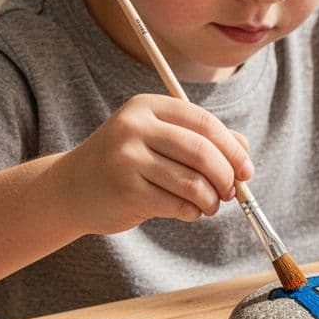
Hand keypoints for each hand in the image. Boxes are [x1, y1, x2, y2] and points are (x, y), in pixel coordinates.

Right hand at [55, 94, 253, 233]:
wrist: (72, 189)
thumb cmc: (126, 162)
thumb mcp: (158, 139)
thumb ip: (200, 139)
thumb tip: (244, 150)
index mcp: (147, 107)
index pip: (204, 122)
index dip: (232, 148)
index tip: (246, 169)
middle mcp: (135, 128)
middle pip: (202, 152)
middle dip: (226, 176)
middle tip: (232, 192)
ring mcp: (127, 159)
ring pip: (192, 182)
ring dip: (212, 199)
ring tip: (210, 205)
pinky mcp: (126, 191)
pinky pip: (177, 204)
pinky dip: (193, 212)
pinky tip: (189, 212)